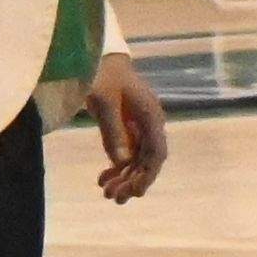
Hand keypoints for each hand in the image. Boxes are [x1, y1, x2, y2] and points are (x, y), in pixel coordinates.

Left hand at [86, 57, 164, 204]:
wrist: (99, 57)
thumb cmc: (103, 75)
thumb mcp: (104, 102)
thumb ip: (114, 132)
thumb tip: (122, 162)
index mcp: (151, 117)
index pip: (157, 153)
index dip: (148, 174)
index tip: (135, 192)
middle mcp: (150, 124)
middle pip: (147, 160)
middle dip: (132, 181)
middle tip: (113, 199)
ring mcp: (139, 126)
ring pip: (136, 159)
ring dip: (123, 177)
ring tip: (105, 192)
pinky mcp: (127, 127)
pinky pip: (126, 152)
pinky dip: (116, 167)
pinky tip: (103, 178)